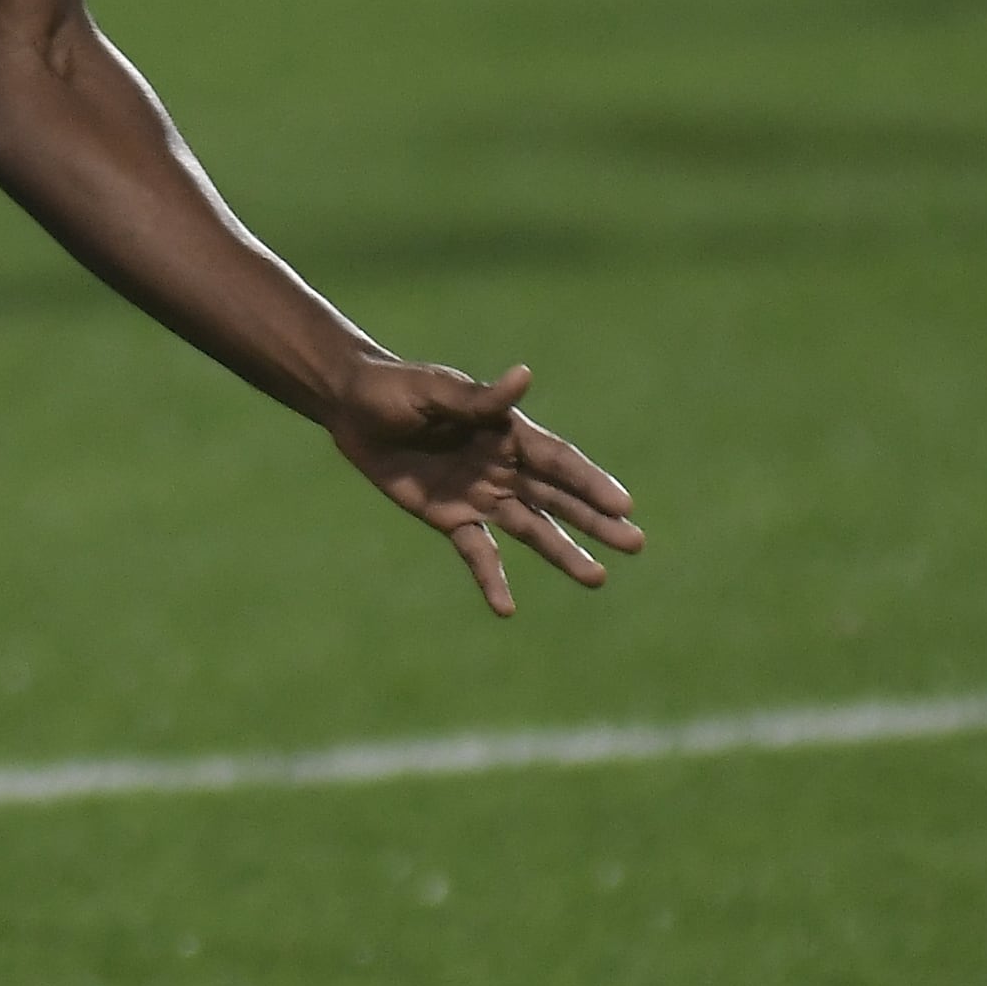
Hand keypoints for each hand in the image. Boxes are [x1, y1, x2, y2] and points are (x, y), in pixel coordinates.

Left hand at [323, 358, 643, 616]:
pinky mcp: (450, 518)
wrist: (353, 407)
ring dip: (563, 552)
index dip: (591, 483)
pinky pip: (477, 553)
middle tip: (634, 543)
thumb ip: (479, 398)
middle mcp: (503, 467)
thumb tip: (524, 376)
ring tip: (597, 578)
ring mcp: (480, 495)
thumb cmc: (396, 388)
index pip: (558, 462)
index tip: (625, 505)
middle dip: (595, 521)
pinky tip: (506, 609)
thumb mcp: (435, 392)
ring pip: (531, 529)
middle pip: (557, 499)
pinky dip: (491, 579)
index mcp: (507, 432)